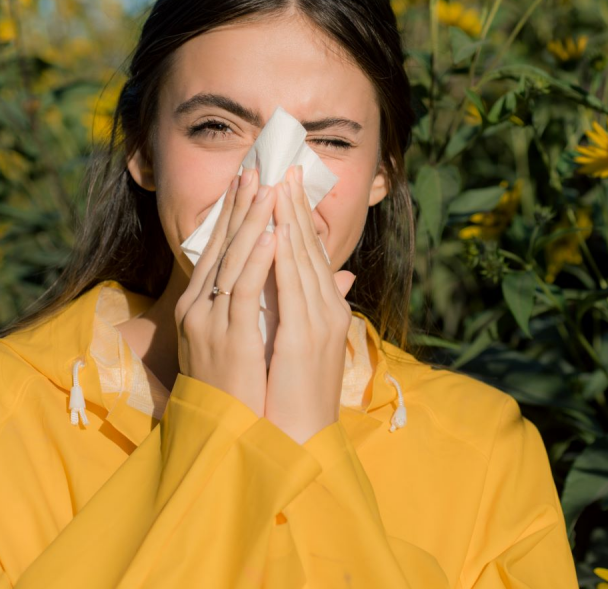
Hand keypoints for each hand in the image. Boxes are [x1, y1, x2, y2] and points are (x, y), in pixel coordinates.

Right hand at [174, 167, 277, 415]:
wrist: (222, 436)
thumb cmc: (239, 390)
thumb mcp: (251, 340)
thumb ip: (274, 304)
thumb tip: (324, 277)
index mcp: (200, 306)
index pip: (219, 250)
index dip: (235, 214)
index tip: (252, 181)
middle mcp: (197, 309)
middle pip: (221, 247)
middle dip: (240, 207)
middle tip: (257, 169)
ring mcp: (208, 323)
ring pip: (231, 263)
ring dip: (251, 223)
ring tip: (269, 189)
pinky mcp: (226, 340)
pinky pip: (242, 294)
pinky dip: (256, 263)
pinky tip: (271, 237)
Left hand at [265, 163, 357, 444]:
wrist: (303, 439)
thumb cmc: (296, 396)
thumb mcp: (302, 347)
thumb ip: (313, 309)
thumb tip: (330, 281)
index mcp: (325, 312)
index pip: (310, 255)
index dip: (298, 218)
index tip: (285, 185)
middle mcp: (327, 311)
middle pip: (309, 250)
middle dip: (295, 208)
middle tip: (283, 169)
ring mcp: (318, 323)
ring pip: (303, 261)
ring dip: (290, 221)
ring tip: (278, 187)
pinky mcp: (304, 337)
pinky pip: (294, 289)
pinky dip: (286, 257)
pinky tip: (277, 232)